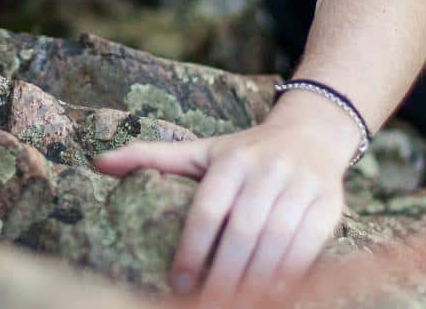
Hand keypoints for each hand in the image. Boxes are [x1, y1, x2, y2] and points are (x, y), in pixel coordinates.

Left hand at [90, 95, 351, 298]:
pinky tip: (272, 295)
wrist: (313, 134)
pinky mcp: (328, 205)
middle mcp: (267, 171)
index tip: (178, 282)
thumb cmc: (246, 152)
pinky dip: (291, 275)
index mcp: (232, 160)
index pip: (208, 209)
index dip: (192, 248)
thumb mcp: (202, 151)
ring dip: (256, 280)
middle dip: (224, 273)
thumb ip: (152, 157)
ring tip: (236, 303)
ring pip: (277, 242)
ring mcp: (301, 187)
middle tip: (206, 303)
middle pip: (243, 231)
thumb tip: (97, 163)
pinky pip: (309, 247)